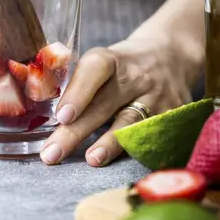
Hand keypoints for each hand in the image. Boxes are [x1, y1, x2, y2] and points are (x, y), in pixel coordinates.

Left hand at [40, 32, 202, 166]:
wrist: (173, 55)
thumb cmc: (123, 64)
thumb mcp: (104, 61)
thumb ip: (81, 84)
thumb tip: (46, 117)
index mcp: (112, 59)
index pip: (95, 69)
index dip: (79, 92)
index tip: (61, 116)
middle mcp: (136, 76)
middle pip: (104, 104)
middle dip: (75, 132)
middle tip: (51, 154)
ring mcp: (157, 96)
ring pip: (130, 123)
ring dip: (108, 145)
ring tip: (90, 160)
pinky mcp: (173, 114)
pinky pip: (151, 136)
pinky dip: (133, 151)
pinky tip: (118, 164)